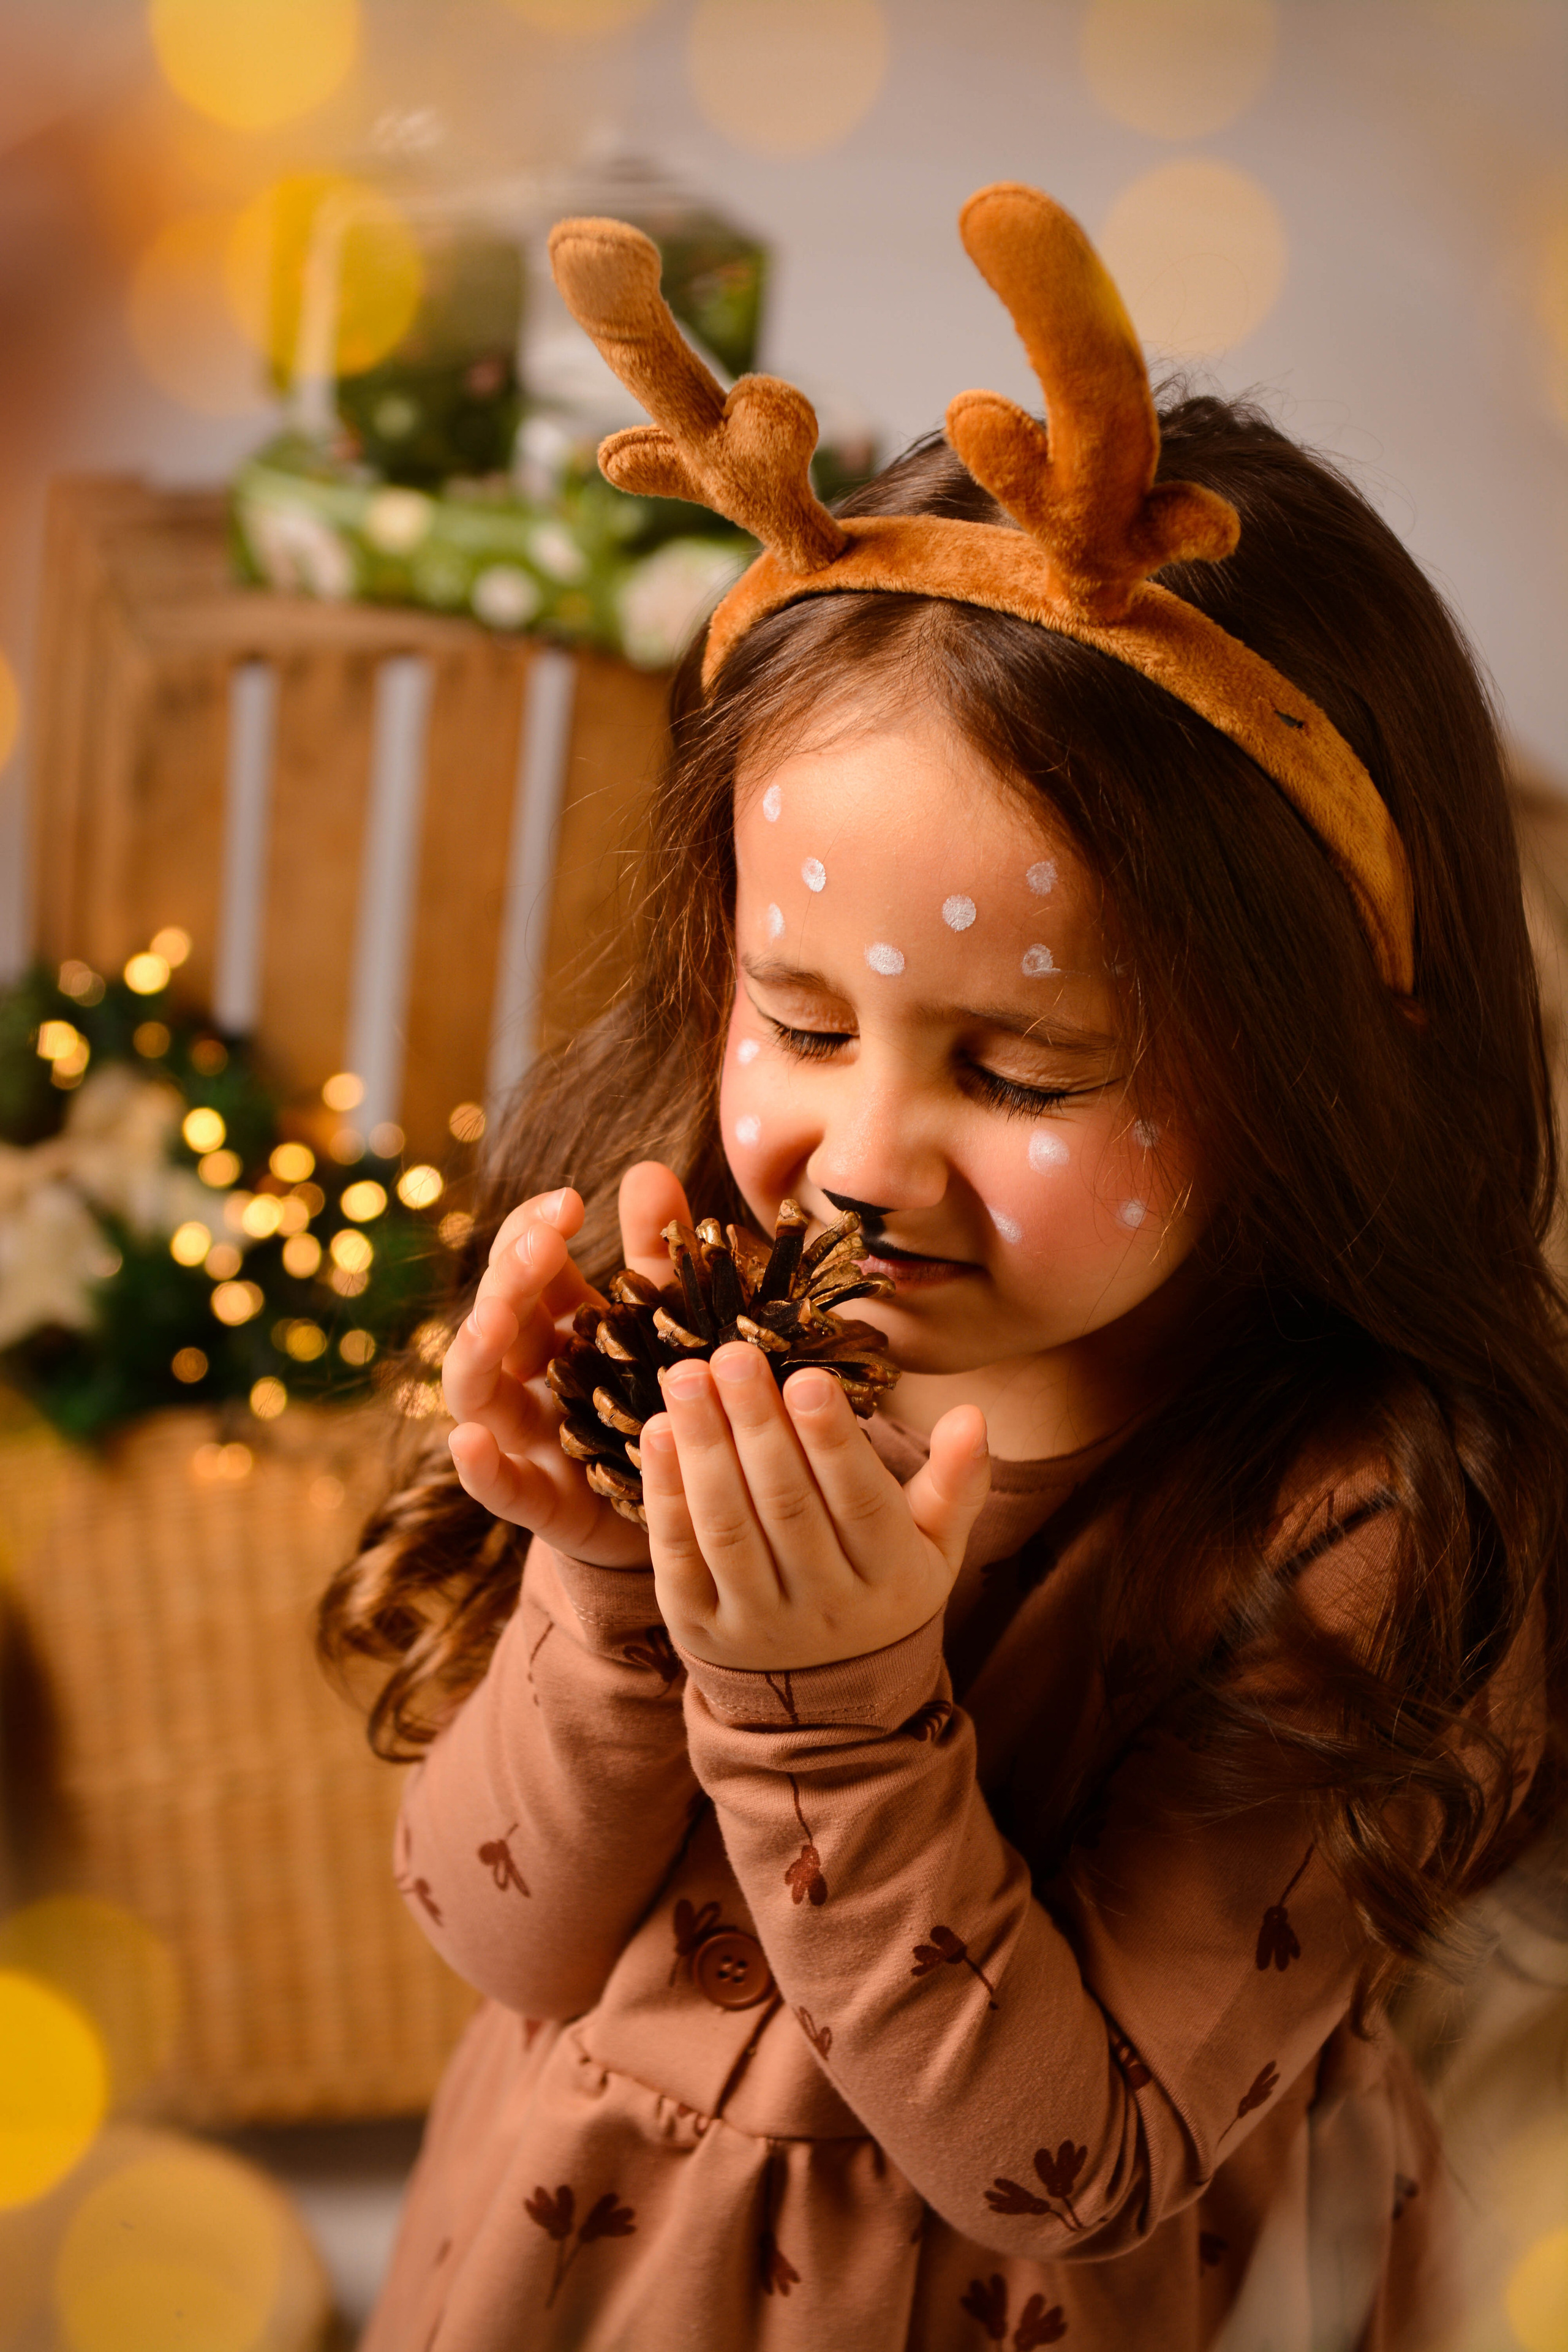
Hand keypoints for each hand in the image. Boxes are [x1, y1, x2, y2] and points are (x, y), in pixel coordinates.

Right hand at [444, 1161, 692, 1567]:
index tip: (568, 1202)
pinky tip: (469, 1444)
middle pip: (494, 1318)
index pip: (521, 1264)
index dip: (531, 1230)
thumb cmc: (669, 1399)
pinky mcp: (544, 1502)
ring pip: (476, 1393)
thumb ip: (655, 1254)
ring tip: (493, 1320)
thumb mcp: (669, 1320)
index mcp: (558, 1324)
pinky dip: (479, 1469)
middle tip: (539, 1246)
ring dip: (475, 1351)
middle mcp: (530, 1376)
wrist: (689, 1505)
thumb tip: (647, 1169)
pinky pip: (500, 1487)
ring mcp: (529, 1440)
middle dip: (507, 1279)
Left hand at [639, 1342, 989, 1668]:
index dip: (832, 1442)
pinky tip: (657, 1433)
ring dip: (703, 1448)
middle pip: (787, 1507)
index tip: (806, 1376)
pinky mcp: (698, 1627)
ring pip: (727, 1527)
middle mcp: (824, 1605)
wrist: (827, 1700)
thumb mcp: (935, 1545)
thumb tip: (973, 1415)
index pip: (860, 1502)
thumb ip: (957, 1482)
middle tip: (733, 1353)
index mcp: (890, 1577)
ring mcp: (756, 1621)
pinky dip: (664, 1494)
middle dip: (757, 1425)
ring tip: (686, 1377)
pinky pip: (677, 1558)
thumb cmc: (883, 1587)